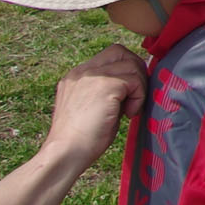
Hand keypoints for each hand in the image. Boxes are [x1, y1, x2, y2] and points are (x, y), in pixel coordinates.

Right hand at [43, 47, 145, 164]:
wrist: (66, 153)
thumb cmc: (82, 138)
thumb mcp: (93, 106)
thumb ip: (108, 90)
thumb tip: (135, 82)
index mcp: (76, 76)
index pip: (109, 56)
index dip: (125, 69)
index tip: (128, 93)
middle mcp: (81, 71)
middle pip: (121, 52)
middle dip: (135, 71)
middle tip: (133, 97)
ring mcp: (92, 75)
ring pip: (132, 65)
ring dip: (138, 88)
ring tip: (128, 110)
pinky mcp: (105, 84)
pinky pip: (135, 80)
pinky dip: (138, 97)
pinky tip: (128, 114)